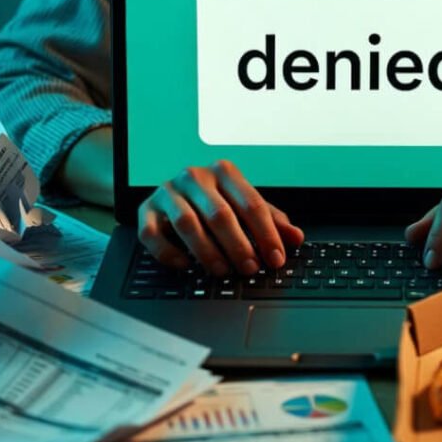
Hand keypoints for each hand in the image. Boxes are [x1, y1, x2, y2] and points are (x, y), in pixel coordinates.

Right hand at [137, 160, 303, 275]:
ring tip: (222, 270)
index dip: (266, 234)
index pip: (251, 203)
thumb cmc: (215, 200)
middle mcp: (195, 177)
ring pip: (187, 223)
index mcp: (224, 172)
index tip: (276, 258)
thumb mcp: (245, 206)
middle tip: (250, 268)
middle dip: (238, 245)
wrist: (174, 192)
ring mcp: (168, 192)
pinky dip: (169, 252)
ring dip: (207, 251)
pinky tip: (185, 265)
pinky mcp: (145, 209)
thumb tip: (296, 238)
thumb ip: (271, 221)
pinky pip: (152, 233)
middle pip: (220, 214)